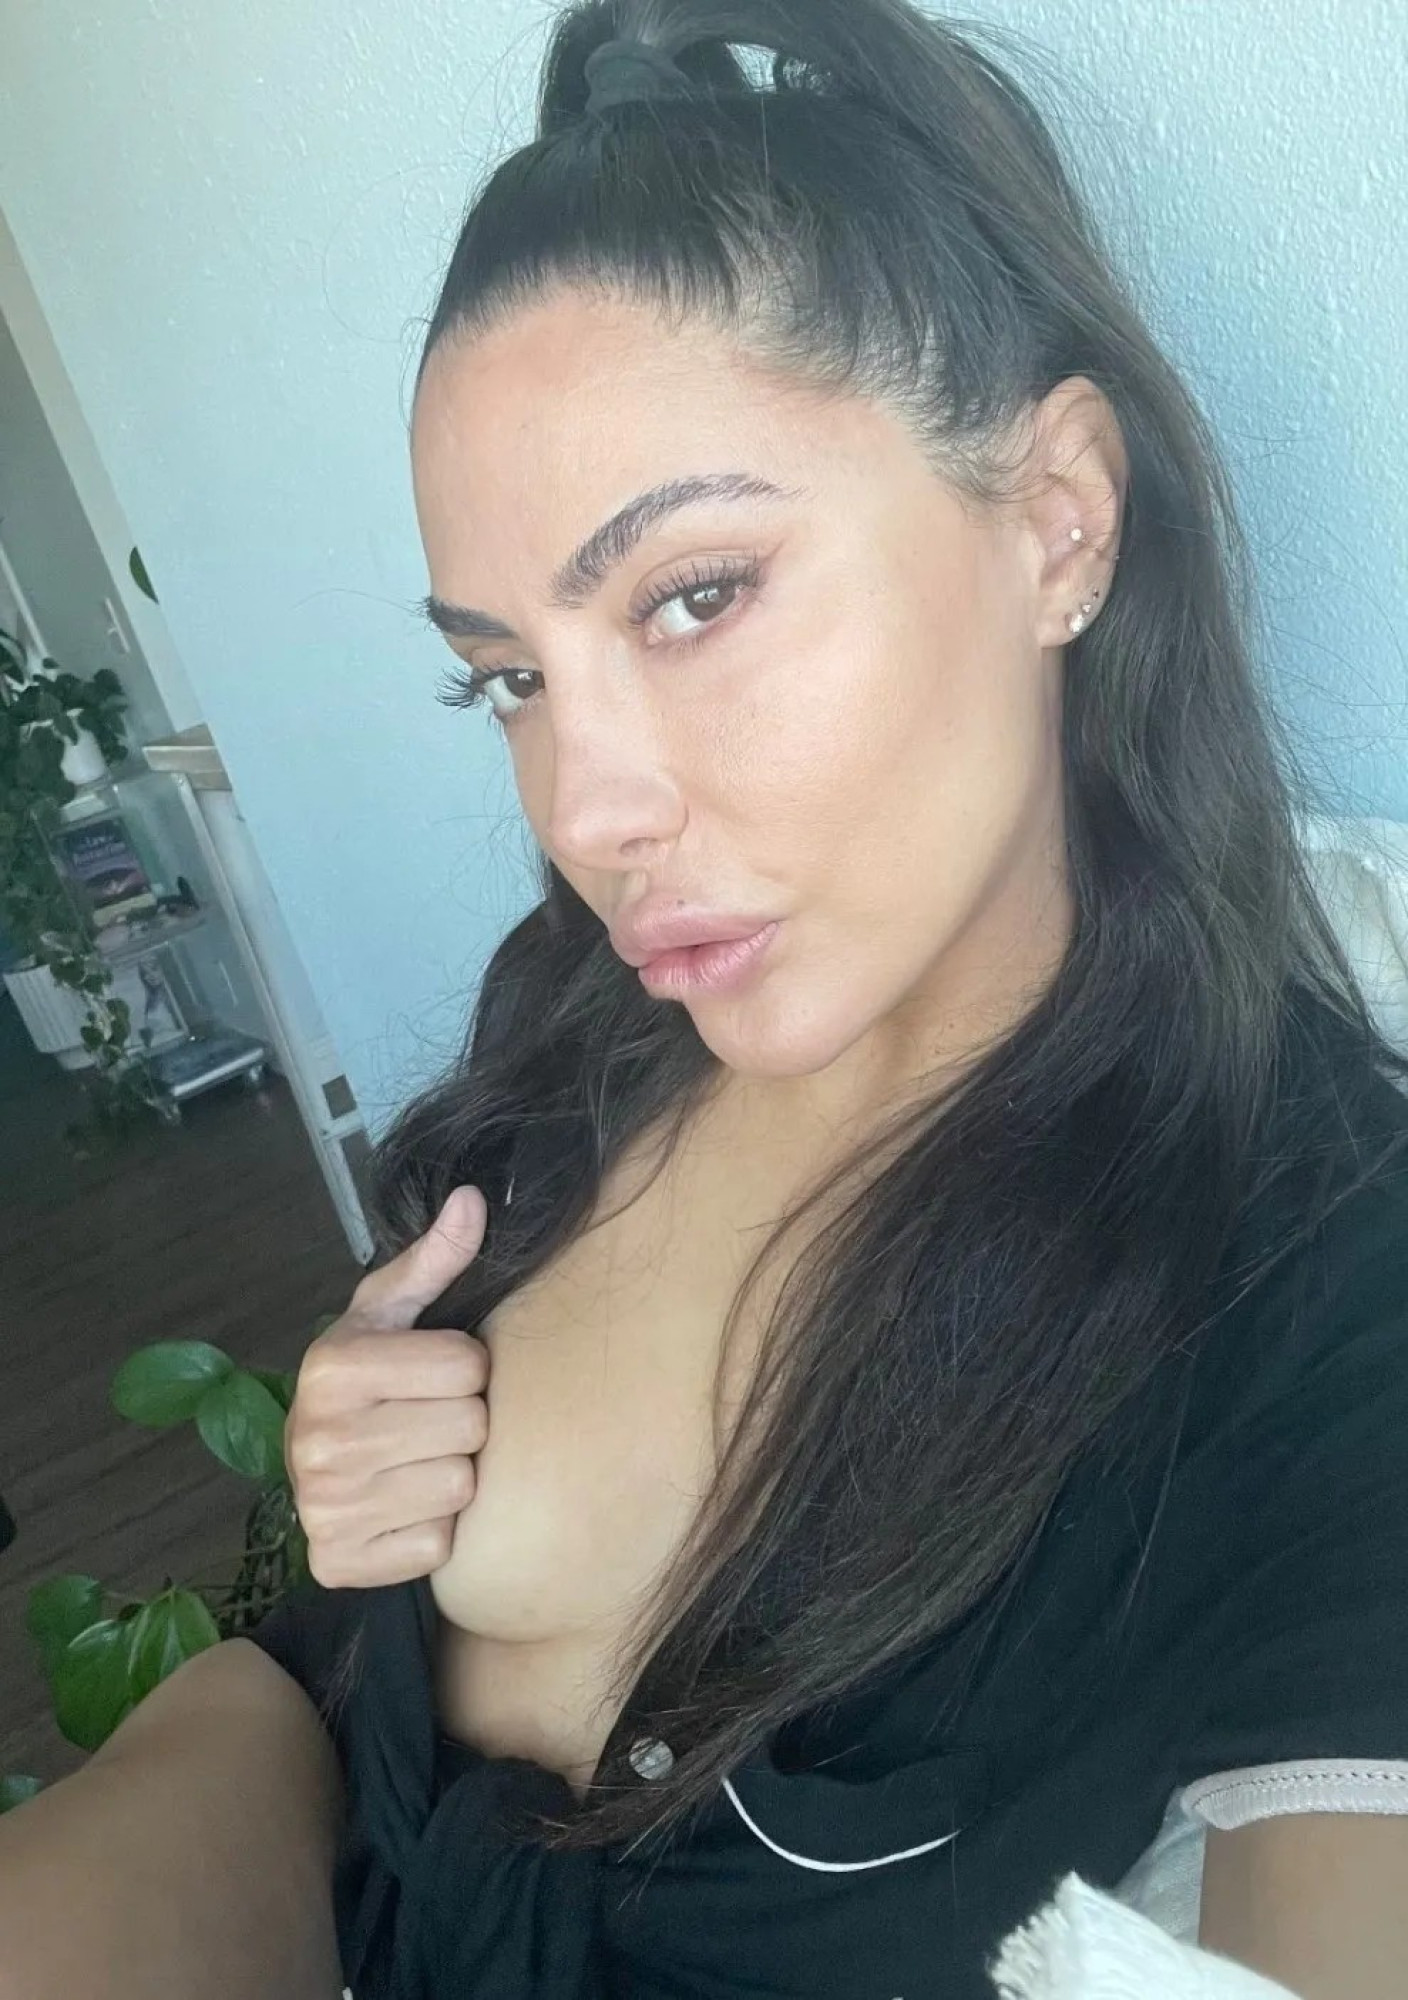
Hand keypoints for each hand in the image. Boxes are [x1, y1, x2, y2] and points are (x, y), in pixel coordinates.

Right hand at [285, 1186, 489, 1587]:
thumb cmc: (365, 1375)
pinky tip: (402, 1504)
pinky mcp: (340, 1564)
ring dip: (451, 1475)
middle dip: (462, 1421)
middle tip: (427, 1419)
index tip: (436, 1372)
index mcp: (333, 1368)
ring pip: (460, 1488)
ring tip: (416, 1459)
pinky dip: (431, 1530)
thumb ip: (434, 1260)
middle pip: (470, 1428)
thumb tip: (474, 1200)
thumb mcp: (391, 1311)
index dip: (465, 1367)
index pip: (467, 1365)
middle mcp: (320, 1441)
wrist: (312, 1462)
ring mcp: (327, 1510)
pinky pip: (437, 1546)